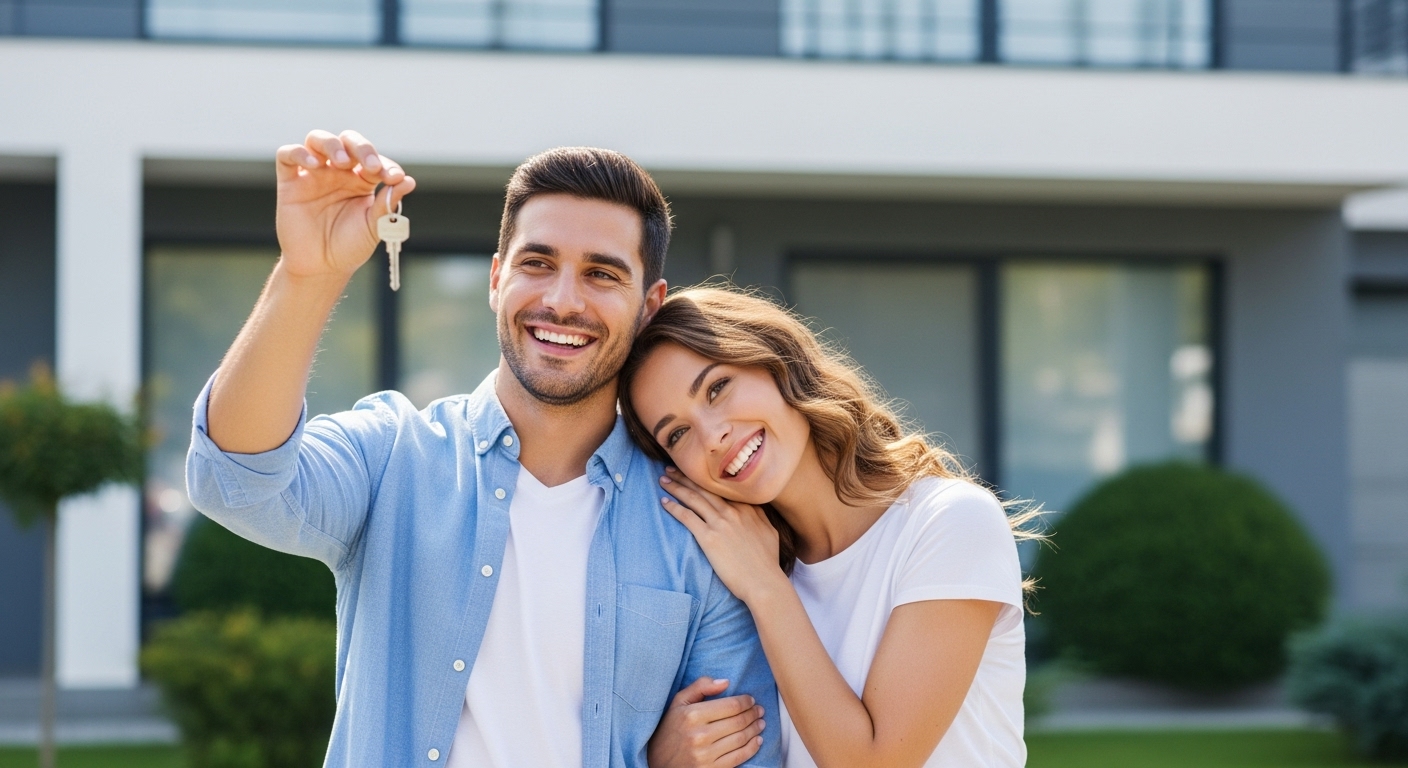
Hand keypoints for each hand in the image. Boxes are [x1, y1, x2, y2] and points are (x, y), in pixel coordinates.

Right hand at [274, 129, 415, 279]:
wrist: (321, 267)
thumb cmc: (349, 246)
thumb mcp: (374, 226)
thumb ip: (388, 204)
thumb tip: (408, 181)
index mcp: (361, 179)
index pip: (374, 160)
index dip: (386, 165)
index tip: (394, 178)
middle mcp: (338, 172)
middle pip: (348, 141)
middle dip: (362, 148)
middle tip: (371, 166)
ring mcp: (313, 174)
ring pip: (318, 140)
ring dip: (332, 144)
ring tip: (343, 161)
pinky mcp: (289, 181)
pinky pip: (288, 155)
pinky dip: (299, 153)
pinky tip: (314, 164)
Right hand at [647, 677, 765, 767]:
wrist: (657, 762)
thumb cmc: (669, 729)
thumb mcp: (678, 702)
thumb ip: (700, 687)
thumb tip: (726, 682)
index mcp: (692, 715)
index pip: (730, 705)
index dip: (745, 702)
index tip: (751, 700)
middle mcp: (699, 735)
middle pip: (738, 721)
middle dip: (753, 714)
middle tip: (759, 711)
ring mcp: (705, 755)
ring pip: (741, 739)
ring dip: (755, 729)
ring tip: (760, 723)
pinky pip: (738, 757)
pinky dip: (752, 748)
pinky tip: (757, 740)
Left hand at [660, 467, 786, 606]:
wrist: (764, 582)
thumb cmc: (768, 562)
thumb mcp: (770, 532)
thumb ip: (760, 516)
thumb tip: (754, 509)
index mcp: (747, 508)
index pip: (723, 487)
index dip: (706, 477)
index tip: (695, 470)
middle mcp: (733, 511)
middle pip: (705, 488)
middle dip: (686, 476)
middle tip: (671, 468)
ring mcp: (720, 523)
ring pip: (693, 498)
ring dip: (676, 487)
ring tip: (663, 479)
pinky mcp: (709, 538)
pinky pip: (687, 517)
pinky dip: (674, 508)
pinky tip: (664, 501)